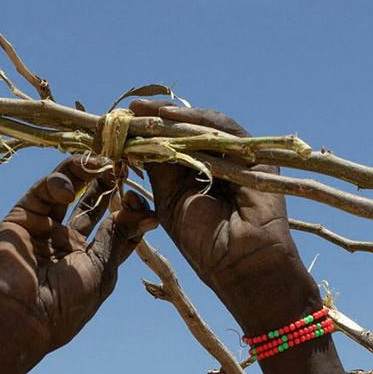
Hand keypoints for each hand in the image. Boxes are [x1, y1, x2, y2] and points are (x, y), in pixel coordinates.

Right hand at [0, 155, 155, 356]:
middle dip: (107, 184)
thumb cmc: (68, 302)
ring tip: (101, 165)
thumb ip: (117, 237)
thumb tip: (143, 214)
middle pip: (91, 202)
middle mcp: (67, 240)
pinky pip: (41, 191)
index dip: (130, 211)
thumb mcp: (101, 269)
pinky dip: (57, 182)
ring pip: (66, 189)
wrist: (24, 316)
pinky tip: (69, 189)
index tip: (142, 204)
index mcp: (90, 258)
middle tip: (122, 168)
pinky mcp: (21, 217)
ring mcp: (43, 227)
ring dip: (85, 172)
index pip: (115, 225)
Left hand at [129, 100, 318, 333]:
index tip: (118, 122)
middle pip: (184, 130)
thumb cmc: (204, 243)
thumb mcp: (169, 201)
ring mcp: (235, 157)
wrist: (240, 263)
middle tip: (129, 110)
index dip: (145, 133)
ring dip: (171, 116)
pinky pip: (223, 129)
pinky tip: (170, 119)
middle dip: (155, 118)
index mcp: (192, 175)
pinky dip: (197, 120)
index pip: (168, 144)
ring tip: (145, 112)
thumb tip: (134, 139)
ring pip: (201, 126)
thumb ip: (158, 168)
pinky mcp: (254, 155)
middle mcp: (214, 162)